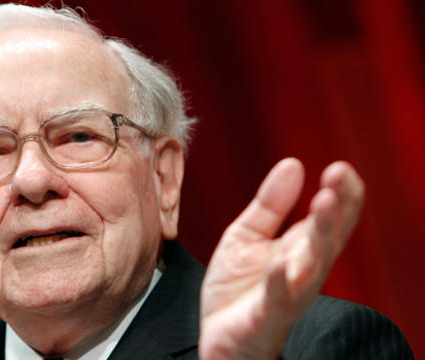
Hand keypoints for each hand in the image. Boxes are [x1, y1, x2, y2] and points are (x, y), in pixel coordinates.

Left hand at [198, 158, 364, 358]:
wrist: (219, 336)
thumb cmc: (238, 290)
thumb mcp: (247, 235)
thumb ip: (270, 204)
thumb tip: (293, 164)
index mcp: (299, 248)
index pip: (330, 218)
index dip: (340, 193)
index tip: (340, 166)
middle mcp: (301, 270)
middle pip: (328, 237)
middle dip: (336, 207)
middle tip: (339, 176)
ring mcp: (287, 293)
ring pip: (312, 265)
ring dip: (320, 234)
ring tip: (323, 203)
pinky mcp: (267, 316)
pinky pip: (277, 299)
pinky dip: (280, 282)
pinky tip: (279, 263)